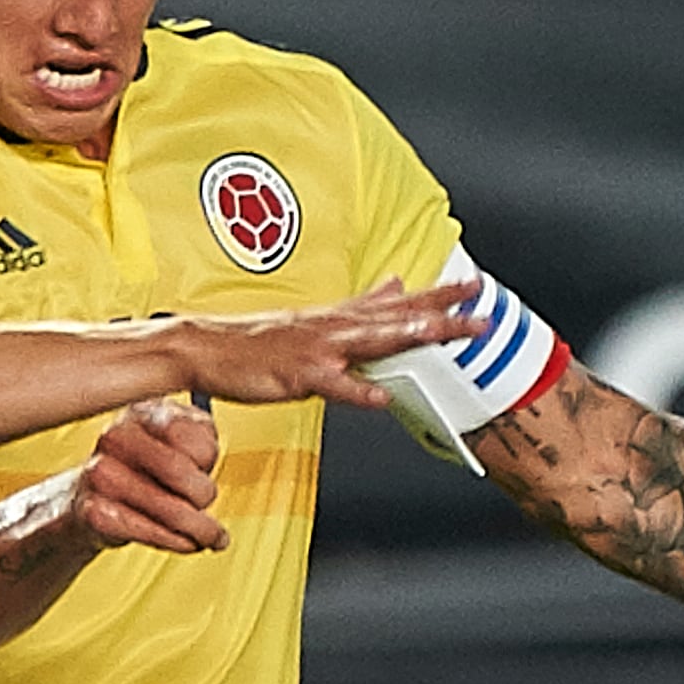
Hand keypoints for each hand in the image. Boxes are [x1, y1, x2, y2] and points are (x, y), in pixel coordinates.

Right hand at [71, 397, 226, 554]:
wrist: (90, 496)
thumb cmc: (145, 467)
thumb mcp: (177, 440)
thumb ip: (201, 439)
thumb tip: (208, 460)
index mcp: (140, 411)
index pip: (189, 435)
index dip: (208, 456)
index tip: (204, 466)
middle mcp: (115, 437)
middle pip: (179, 472)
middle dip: (205, 495)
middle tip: (206, 503)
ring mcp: (101, 475)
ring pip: (173, 510)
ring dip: (202, 529)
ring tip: (210, 534)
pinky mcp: (95, 513)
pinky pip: (153, 534)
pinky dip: (179, 543)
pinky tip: (186, 542)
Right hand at [163, 276, 481, 409]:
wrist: (205, 347)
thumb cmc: (257, 340)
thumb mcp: (314, 318)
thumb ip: (360, 305)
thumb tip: (396, 284)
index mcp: (339, 316)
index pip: (397, 302)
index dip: (437, 295)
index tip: (473, 286)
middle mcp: (333, 326)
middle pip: (395, 319)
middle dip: (438, 314)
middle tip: (478, 311)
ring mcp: (316, 350)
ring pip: (370, 342)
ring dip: (406, 338)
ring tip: (441, 336)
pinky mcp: (297, 376)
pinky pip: (332, 386)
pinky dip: (357, 392)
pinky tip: (381, 399)